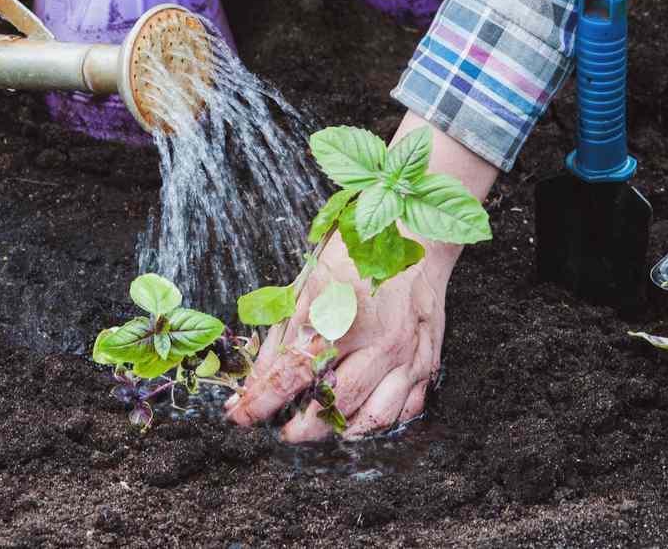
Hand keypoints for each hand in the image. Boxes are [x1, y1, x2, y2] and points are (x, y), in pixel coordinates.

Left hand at [225, 112, 498, 440]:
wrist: (416, 234)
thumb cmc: (357, 252)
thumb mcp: (310, 281)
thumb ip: (283, 331)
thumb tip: (256, 375)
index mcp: (339, 314)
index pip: (291, 373)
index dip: (260, 401)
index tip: (240, 415)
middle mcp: (376, 340)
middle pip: (331, 404)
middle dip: (298, 427)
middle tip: (281, 430)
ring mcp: (405, 354)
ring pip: (370, 417)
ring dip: (338, 432)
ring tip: (316, 428)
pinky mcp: (427, 361)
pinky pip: (404, 410)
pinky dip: (378, 423)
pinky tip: (357, 420)